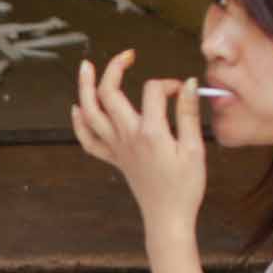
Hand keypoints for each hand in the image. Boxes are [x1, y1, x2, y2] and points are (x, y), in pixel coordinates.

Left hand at [72, 50, 205, 231]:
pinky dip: (79, 123)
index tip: (182, 90)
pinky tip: (77, 108)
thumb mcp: (195, 149)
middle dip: (115, 68)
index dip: (169, 83)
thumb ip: (188, 114)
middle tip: (128, 55)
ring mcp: (116, 148)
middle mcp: (127, 137)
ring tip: (86, 67)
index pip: (153, 90)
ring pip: (90, 113)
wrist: (168, 217)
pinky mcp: (113, 159)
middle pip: (110, 93)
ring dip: (85, 88)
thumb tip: (187, 83)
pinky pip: (88, 139)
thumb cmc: (185, 186)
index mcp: (151, 133)